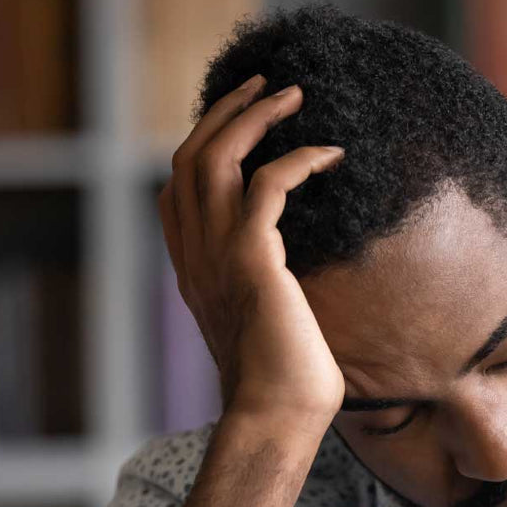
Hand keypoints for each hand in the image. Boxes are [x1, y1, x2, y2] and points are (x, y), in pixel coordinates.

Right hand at [157, 73, 346, 424]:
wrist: (277, 419)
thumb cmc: (285, 386)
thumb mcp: (267, 326)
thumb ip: (266, 292)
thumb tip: (292, 281)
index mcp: (194, 270)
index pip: (176, 189)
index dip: (202, 145)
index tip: (239, 120)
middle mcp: (196, 256)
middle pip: (189, 158)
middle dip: (225, 113)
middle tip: (265, 87)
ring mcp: (218, 256)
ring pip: (217, 157)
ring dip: (255, 117)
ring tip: (293, 97)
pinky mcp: (254, 260)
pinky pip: (269, 185)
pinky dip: (299, 159)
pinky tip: (330, 154)